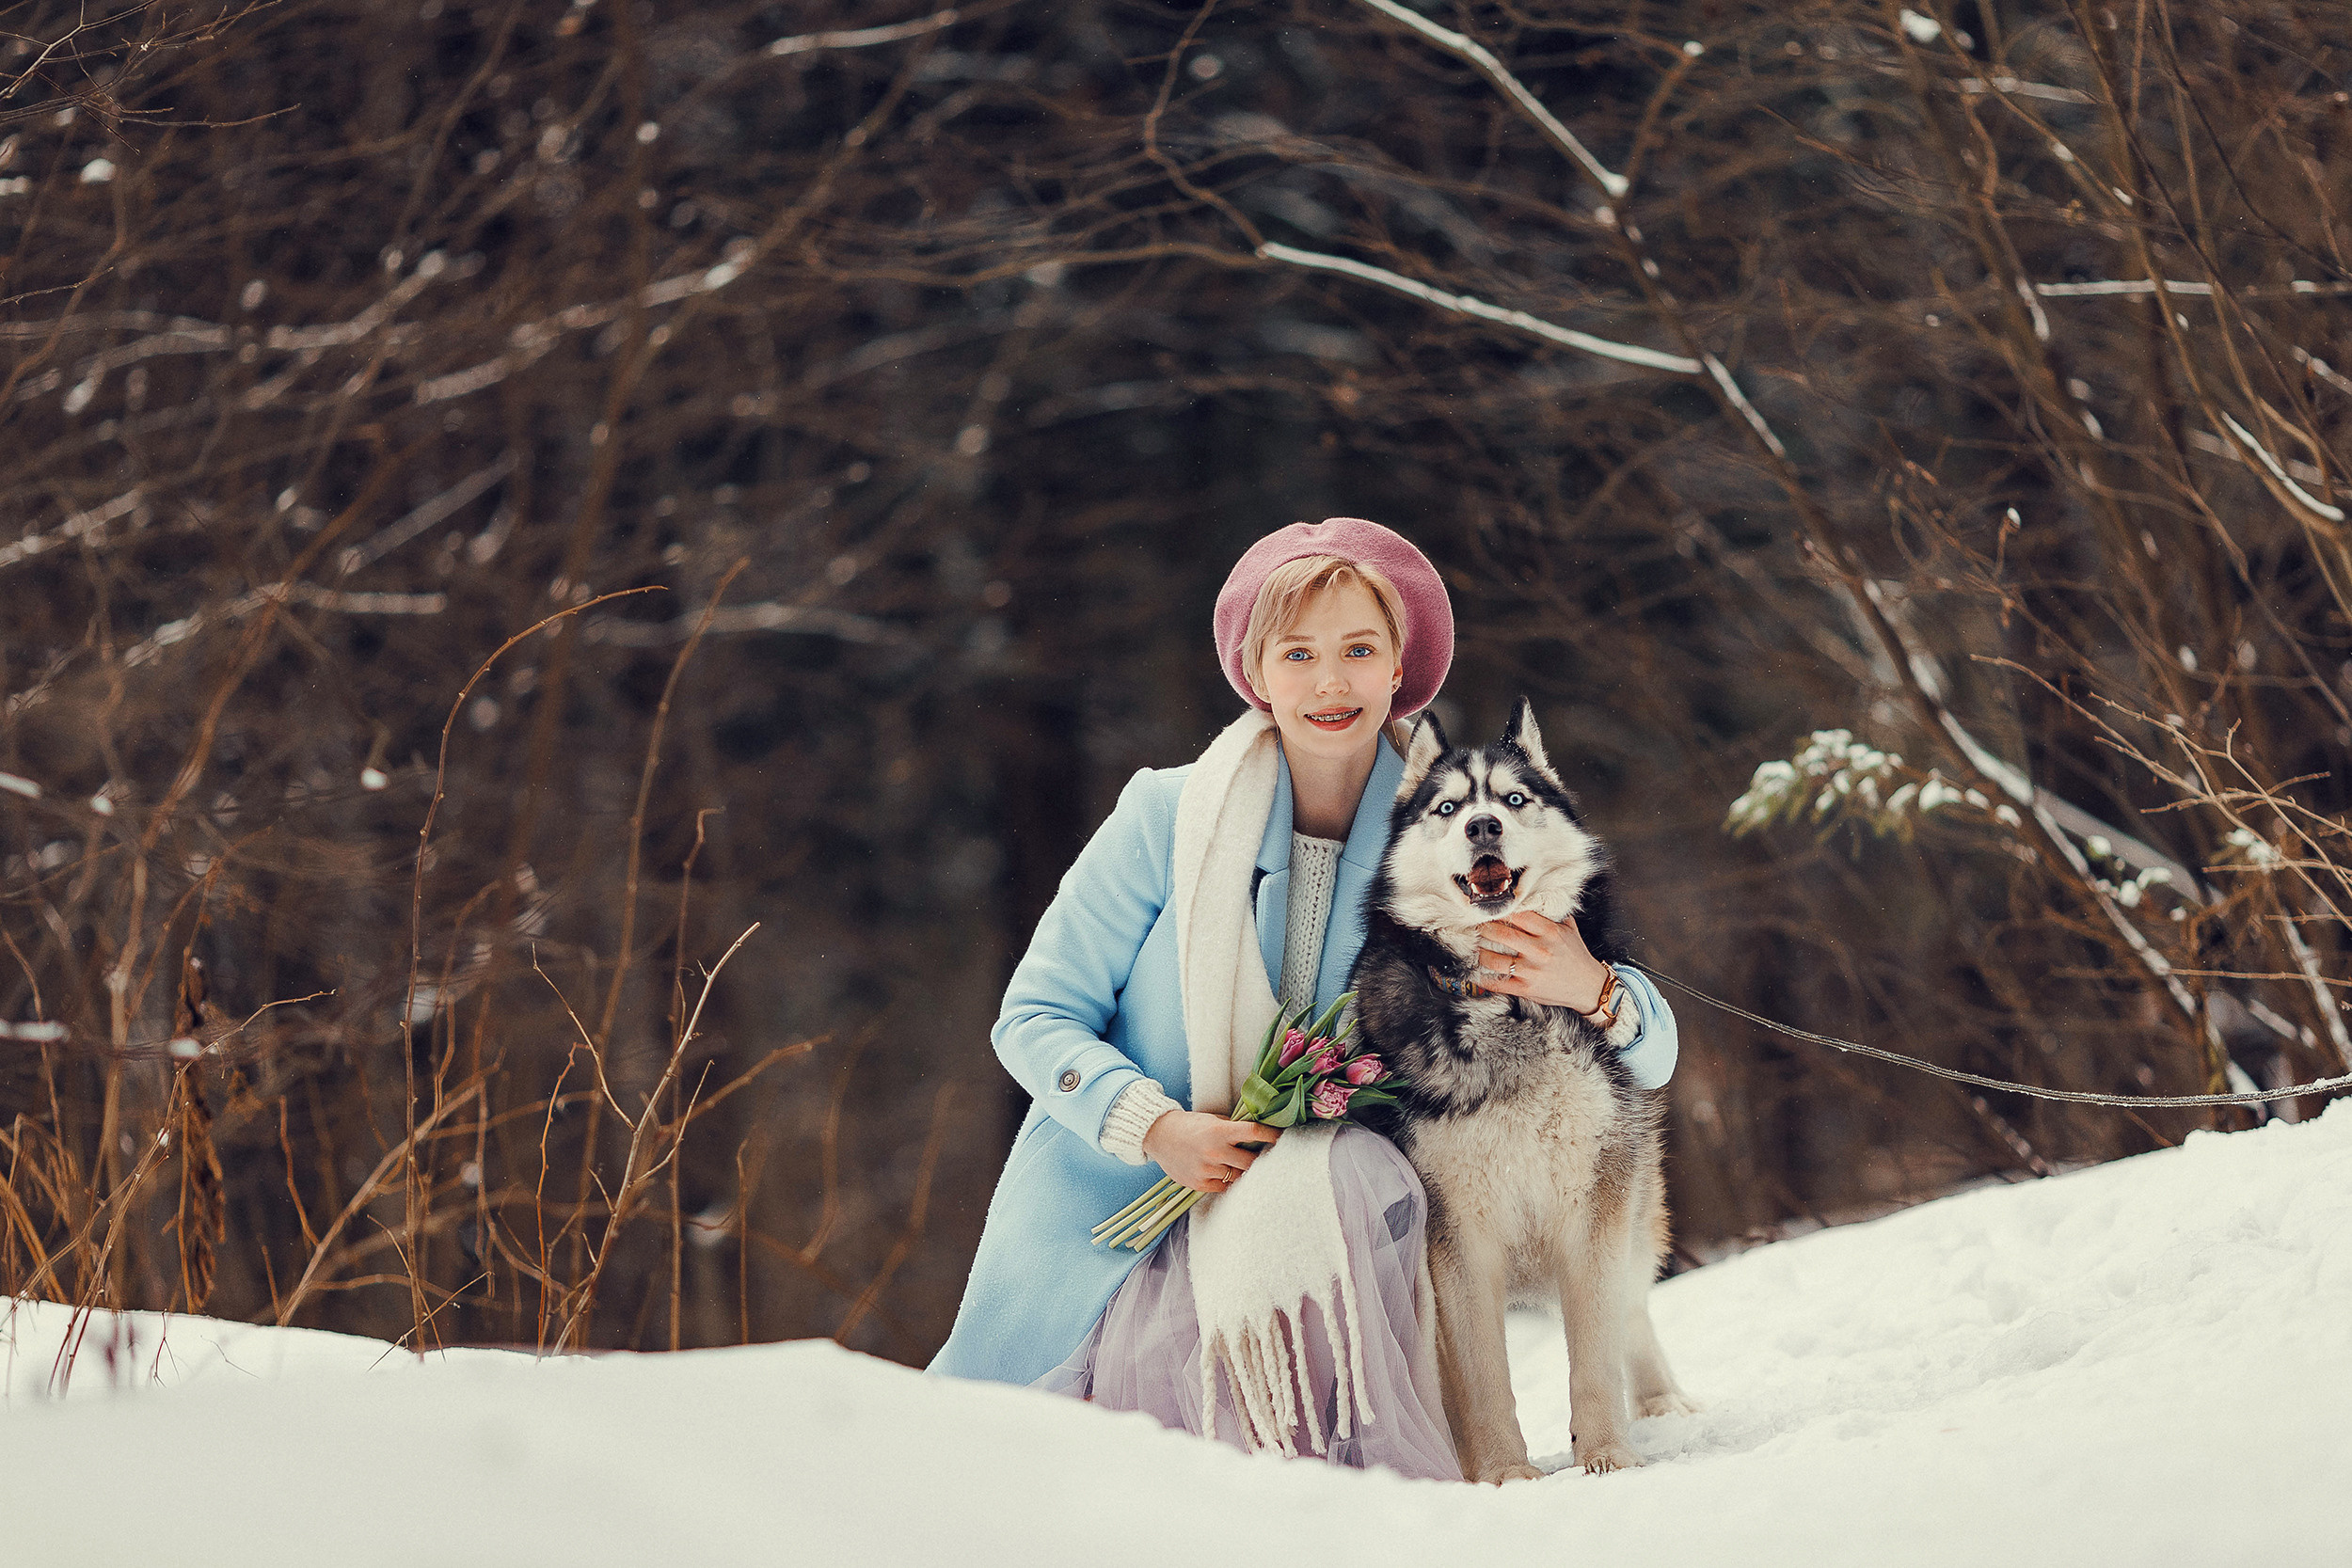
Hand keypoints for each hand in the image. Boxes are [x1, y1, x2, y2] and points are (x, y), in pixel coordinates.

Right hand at [1140, 1110, 1281, 1194]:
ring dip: (1241, 1171)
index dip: (1271, 1135)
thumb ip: (1232, 1128)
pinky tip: (1223, 1172)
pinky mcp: (1199, 1184)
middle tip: (1265, 1158)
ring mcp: (1207, 1169)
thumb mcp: (1212, 1119)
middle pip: (1251, 1162)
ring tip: (1240, 1166)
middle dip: (1259, 1160)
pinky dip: (1226, 1180)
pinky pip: (1224, 1186)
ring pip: (1238, 1176)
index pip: (1253, 1133)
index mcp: (1219, 1130)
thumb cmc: (1188, 1125)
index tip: (1281, 1137)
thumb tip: (1257, 1135)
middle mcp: (1214, 1151)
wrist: (1158, 1136)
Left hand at [1474, 909, 1611, 1013]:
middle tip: (1476, 926)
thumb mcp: (1569, 930)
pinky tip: (1476, 972)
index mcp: (1550, 933)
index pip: (1519, 915)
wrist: (1589, 987)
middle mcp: (1539, 950)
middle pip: (1502, 935)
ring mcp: (1531, 971)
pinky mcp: (1526, 989)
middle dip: (1484, 929)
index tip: (1490, 909)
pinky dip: (1484, 978)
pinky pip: (1499, 983)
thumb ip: (1552, 915)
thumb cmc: (1577, 956)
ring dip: (1480, 952)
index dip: (1501, 911)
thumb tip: (1535, 897)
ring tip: (1474, 946)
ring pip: (1495, 959)